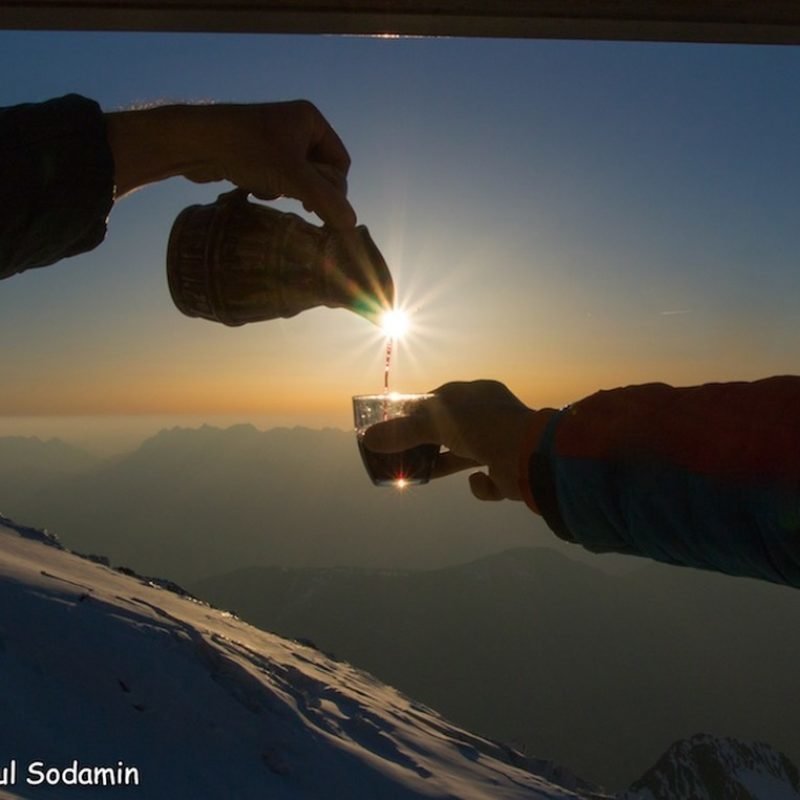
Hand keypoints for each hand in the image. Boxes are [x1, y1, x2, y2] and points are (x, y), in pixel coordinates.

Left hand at [107, 100, 355, 227]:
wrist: (194, 142)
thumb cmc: (247, 149)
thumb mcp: (293, 177)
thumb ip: (326, 201)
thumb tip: (352, 226)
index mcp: (312, 120)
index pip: (341, 164)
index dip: (334, 188)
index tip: (319, 204)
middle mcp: (297, 126)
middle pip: (321, 173)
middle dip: (308, 189)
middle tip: (296, 199)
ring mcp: (276, 140)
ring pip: (300, 180)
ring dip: (289, 191)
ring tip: (271, 189)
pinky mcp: (257, 154)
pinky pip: (279, 179)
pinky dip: (272, 188)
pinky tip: (254, 187)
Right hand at [363, 380, 554, 502]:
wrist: (531, 456)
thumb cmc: (483, 427)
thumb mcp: (436, 423)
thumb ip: (403, 433)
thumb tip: (368, 440)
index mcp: (477, 394)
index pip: (440, 400)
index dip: (417, 412)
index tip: (396, 425)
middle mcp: (490, 416)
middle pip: (450, 429)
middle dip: (428, 441)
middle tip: (402, 453)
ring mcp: (500, 444)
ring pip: (464, 455)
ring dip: (445, 463)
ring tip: (421, 473)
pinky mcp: (508, 472)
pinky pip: (486, 480)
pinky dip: (481, 484)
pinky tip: (480, 480)